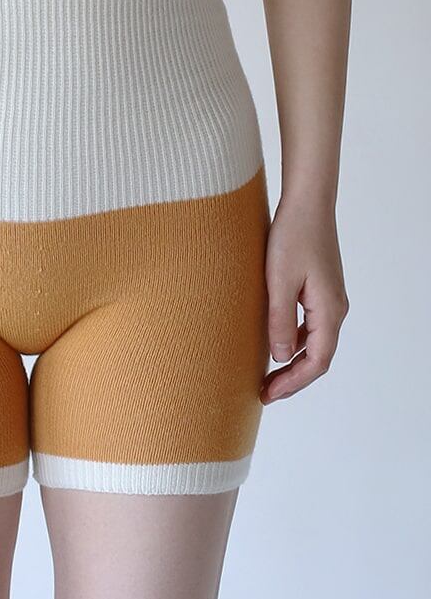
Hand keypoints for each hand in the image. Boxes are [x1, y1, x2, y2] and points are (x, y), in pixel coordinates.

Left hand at [260, 198, 348, 404]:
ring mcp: (329, 300)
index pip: (317, 361)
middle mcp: (335, 309)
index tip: (268, 394)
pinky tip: (273, 346)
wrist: (307, 204)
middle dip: (292, 379)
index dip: (293, 383)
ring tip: (266, 376)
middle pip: (318, 357)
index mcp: (329, 310)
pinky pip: (310, 327)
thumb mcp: (279, 281)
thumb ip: (279, 320)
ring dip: (292, 362)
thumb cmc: (292, 237)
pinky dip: (293, 343)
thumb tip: (280, 356)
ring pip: (314, 343)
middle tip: (263, 393)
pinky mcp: (319, 291)